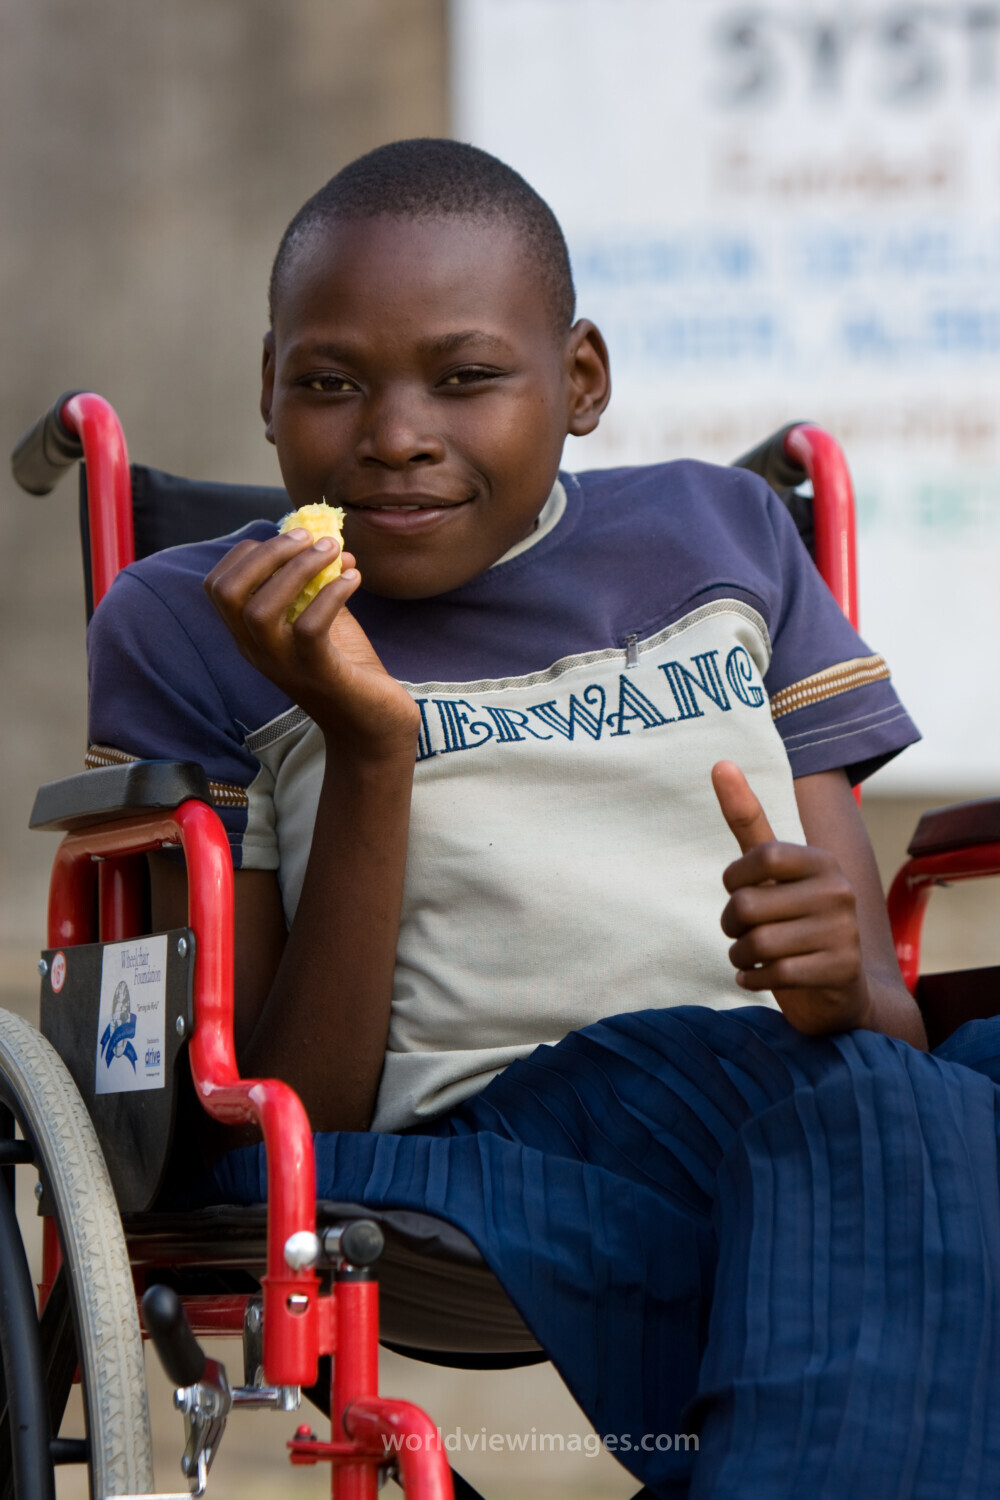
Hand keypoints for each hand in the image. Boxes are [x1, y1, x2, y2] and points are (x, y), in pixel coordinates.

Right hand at [204, 530, 420, 758]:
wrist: (374, 726)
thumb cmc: (346, 669)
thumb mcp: (323, 620)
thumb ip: (319, 585)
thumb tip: (331, 544)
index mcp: (250, 636)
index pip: (218, 586)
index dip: (247, 552)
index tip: (289, 539)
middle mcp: (257, 651)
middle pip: (229, 592)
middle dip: (266, 553)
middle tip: (308, 537)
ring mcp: (284, 665)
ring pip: (261, 609)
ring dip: (298, 568)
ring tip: (332, 551)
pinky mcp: (318, 673)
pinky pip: (309, 627)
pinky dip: (332, 593)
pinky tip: (354, 579)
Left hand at [711, 760, 873, 1033]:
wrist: (838, 990)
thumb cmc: (793, 922)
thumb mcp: (772, 870)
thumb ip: (747, 819)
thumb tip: (720, 762)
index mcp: (822, 860)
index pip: (760, 856)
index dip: (735, 880)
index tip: (742, 891)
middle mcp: (839, 891)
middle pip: (749, 905)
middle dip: (732, 925)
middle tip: (743, 934)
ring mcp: (844, 932)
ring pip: (757, 944)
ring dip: (739, 956)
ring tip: (751, 957)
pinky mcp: (840, 971)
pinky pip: (774, 975)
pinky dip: (753, 979)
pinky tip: (758, 977)